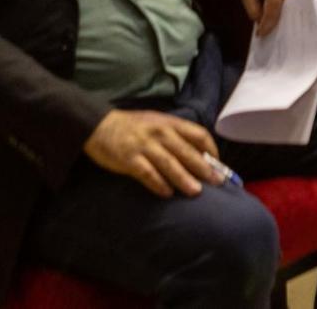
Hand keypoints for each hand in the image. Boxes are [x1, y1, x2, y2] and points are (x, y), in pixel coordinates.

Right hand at [84, 109, 221, 197]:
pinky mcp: (129, 158)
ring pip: (169, 163)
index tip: (218, 164)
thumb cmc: (133, 127)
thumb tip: (199, 155)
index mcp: (169, 123)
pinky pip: (147, 173)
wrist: (98, 125)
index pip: (198, 134)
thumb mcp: (157, 123)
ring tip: (195, 191)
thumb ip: (176, 136)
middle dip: (203, 168)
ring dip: (184, 178)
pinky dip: (158, 184)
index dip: (211, 149)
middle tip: (217, 182)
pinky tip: (167, 193)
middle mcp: (159, 133)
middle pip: (186, 151)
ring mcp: (144, 145)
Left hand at [239, 0, 309, 35]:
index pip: (273, 12)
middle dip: (280, 23)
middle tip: (274, 34)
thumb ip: (252, 8)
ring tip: (282, 24)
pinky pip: (305, 0)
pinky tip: (290, 12)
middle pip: (288, 12)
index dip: (267, 26)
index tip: (262, 34)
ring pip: (298, 8)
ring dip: (290, 16)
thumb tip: (262, 23)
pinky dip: (298, 8)